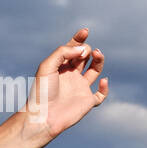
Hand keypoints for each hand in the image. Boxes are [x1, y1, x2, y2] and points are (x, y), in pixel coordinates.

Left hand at [23, 27, 107, 143]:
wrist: (43, 116)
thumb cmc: (41, 91)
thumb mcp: (47, 65)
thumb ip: (64, 52)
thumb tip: (84, 50)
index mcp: (60, 66)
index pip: (72, 49)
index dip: (79, 39)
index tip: (85, 31)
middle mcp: (71, 76)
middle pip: (84, 56)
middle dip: (87, 49)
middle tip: (82, 53)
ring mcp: (80, 88)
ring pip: (95, 70)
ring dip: (99, 60)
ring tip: (98, 54)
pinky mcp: (87, 102)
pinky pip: (101, 94)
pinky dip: (105, 87)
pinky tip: (102, 80)